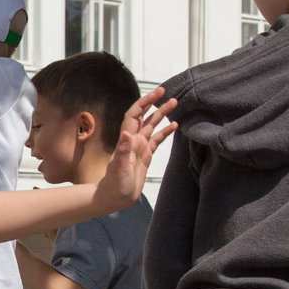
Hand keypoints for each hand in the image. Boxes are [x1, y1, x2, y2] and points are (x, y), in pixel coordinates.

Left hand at [96, 86, 177, 209]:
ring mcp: (139, 147)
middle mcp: (133, 140)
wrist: (115, 197)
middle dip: (154, 103)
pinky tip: (174, 125)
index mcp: (127, 140)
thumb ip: (123, 150)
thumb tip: (126, 133)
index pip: (135, 115)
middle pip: (144, 116)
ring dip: (161, 114)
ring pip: (152, 126)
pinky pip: (156, 140)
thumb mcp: (119, 167)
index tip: (156, 93)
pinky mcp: (145, 156)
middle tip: (165, 91)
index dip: (144, 102)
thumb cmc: (114, 184)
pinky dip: (165, 131)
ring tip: (174, 103)